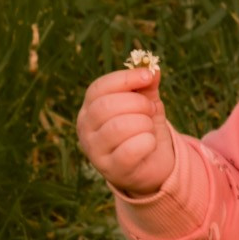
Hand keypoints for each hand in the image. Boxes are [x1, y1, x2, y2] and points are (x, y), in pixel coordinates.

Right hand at [78, 65, 178, 196]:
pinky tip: (150, 143)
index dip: (125, 78)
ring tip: (150, 127)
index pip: (98, 88)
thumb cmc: (144, 128)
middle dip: (138, 103)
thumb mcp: (146, 103)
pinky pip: (130, 151)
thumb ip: (146, 86)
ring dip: (144, 123)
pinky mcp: (111, 170)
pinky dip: (147, 142)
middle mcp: (85, 129)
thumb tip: (153, 69)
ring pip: (118, 128)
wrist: (152, 164)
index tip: (148, 76)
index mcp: (90, 108)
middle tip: (152, 109)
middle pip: (106, 106)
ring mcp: (95, 151)